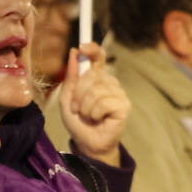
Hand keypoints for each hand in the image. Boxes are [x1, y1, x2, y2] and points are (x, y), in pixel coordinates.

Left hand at [58, 43, 128, 165]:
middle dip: (78, 93)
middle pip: (92, 75)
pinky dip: (94, 113)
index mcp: (97, 78)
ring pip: (96, 90)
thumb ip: (71, 76)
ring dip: (84, 107)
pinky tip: (98, 119)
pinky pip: (103, 102)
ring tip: (87, 116)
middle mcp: (110, 82)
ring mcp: (119, 93)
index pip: (99, 57)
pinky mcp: (124, 106)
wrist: (86, 143)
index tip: (82, 48)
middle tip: (76, 108)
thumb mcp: (67, 97)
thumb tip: (75, 52)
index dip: (93, 49)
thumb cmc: (78, 121)